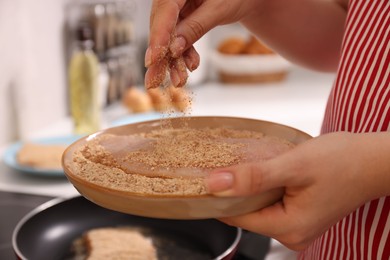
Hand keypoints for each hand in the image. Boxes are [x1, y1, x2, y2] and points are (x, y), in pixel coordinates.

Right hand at [145, 0, 254, 88]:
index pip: (164, 10)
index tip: (153, 60)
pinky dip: (183, 54)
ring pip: (167, 36)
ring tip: (178, 81)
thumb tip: (175, 49)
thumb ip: (196, 26)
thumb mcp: (219, 9)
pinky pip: (177, 38)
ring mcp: (175, 8)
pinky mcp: (180, 19)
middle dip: (160, 55)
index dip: (158, 36)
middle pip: (160, 26)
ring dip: (172, 60)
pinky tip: (189, 66)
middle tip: (154, 80)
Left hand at [205, 132, 388, 249]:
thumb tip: (215, 185)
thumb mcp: (293, 165)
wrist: (374, 160)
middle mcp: (292, 234)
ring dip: (249, 187)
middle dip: (234, 190)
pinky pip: (271, 203)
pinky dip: (263, 187)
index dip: (217, 197)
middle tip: (224, 164)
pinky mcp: (300, 215)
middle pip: (246, 213)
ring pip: (258, 207)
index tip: (202, 178)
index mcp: (288, 228)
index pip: (237, 216)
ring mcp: (297, 226)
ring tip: (245, 165)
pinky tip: (263, 171)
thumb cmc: (343, 161)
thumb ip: (253, 177)